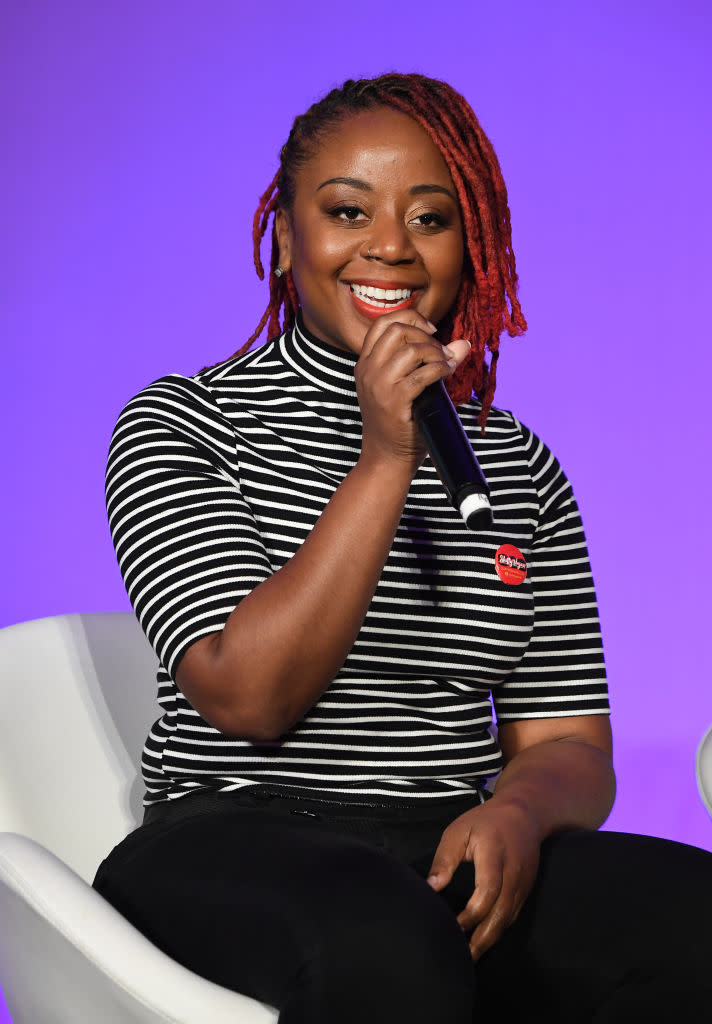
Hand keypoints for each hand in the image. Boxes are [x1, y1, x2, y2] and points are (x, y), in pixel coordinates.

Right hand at [355, 310, 469, 471]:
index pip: (383, 323)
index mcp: (365, 364)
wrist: (386, 459)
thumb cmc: (398, 424)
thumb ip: (427, 362)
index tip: (431, 332)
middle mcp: (368, 371)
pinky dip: (440, 369)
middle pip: (398, 330)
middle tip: (441, 352)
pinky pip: (423, 374)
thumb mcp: (403, 387)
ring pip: (411, 349)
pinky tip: (446, 374)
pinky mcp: (394, 401)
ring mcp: (379, 386)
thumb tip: (463, 343)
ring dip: (436, 352)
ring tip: (446, 365)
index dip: (411, 318)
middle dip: (426, 335)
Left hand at [426, 798, 541, 959]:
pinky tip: (484, 940)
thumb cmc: (485, 822)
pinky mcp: (526, 889)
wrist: (525, 813)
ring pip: (509, 918)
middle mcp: (513, 872)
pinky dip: (499, 930)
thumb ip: (445, 859)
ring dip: (491, 939)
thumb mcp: (459, 830)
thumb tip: (432, 887)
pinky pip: (513, 915)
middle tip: (462, 958)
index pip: (487, 891)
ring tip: (470, 957)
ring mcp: (524, 883)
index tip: (452, 927)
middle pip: (501, 913)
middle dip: (482, 938)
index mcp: (494, 854)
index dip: (471, 914)